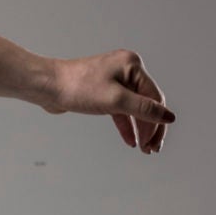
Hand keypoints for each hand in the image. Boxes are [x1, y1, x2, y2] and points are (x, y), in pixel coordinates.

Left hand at [39, 50, 174, 154]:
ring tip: (144, 148)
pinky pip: (120, 110)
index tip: (156, 143)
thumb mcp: (115, 100)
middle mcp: (125, 70)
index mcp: (132, 65)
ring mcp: (114, 81)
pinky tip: (130, 141)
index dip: (158, 122)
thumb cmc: (77, 88)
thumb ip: (143, 109)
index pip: (154, 97)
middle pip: (146, 103)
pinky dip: (125, 125)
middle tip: (151, 149)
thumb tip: (168, 116)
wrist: (47, 86)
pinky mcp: (102, 92)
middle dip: (150, 127)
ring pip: (134, 108)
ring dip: (139, 128)